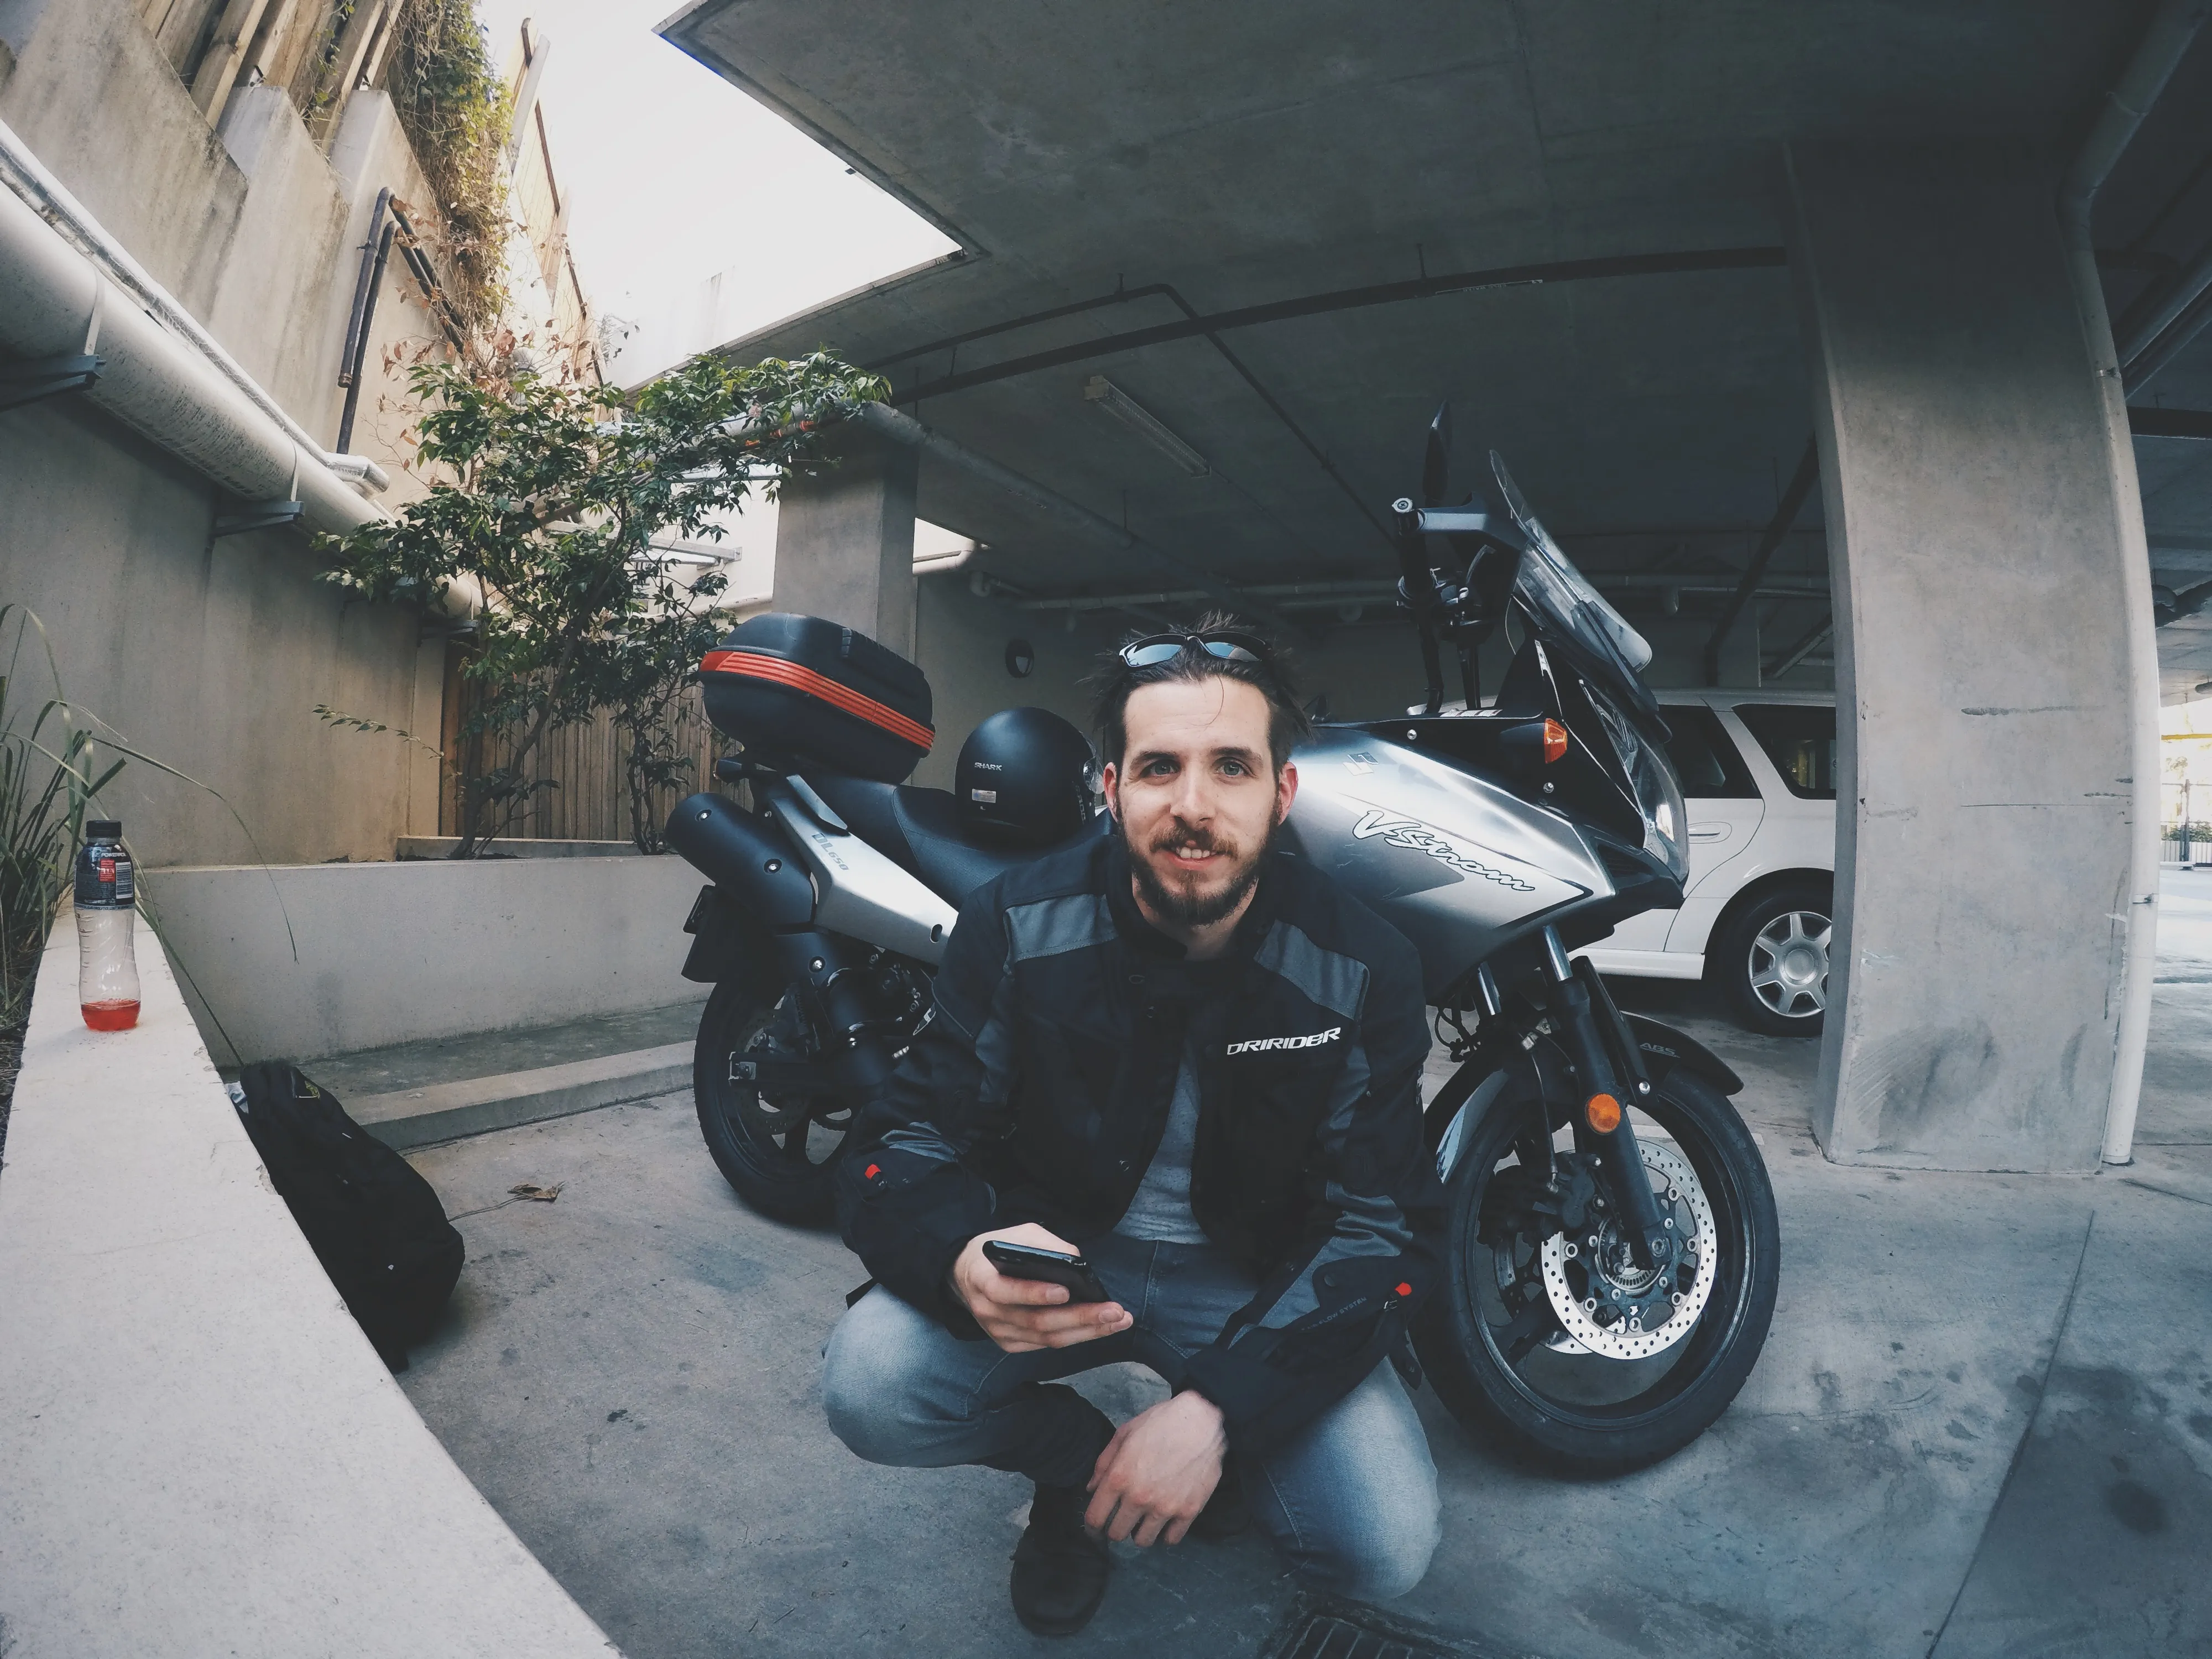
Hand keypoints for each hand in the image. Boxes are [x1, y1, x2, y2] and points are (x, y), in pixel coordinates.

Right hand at [951, 1223, 1132, 1354]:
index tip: (1066, 1291)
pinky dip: (1075, 1337)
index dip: (1035, 1293)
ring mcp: (999, 1333)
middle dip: (1080, 1317)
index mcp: (983, 1281)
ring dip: (1087, 1331)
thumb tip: (1078, 1261)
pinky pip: (1045, 1345)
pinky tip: (1098, 1328)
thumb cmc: (997, 1252)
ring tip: (1118, 1321)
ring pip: (1047, 1339)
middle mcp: (989, 1312)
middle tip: (1114, 1311)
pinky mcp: (1010, 1344)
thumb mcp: (1017, 1235)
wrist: (966, 1276)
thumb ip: (1044, 1244)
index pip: (1007, 1292)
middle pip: (1037, 1321)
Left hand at [1084, 1390, 1225, 1546]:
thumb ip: (1103, 1463)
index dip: (1091, 1526)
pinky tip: (1166, 1520)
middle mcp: (1139, 1498)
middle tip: (1121, 1519)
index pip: (1095, 1519)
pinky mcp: (1189, 1511)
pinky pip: (1171, 1539)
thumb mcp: (1124, 1434)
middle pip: (1116, 1534)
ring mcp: (1165, 1507)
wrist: (1202, 1421)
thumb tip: (1091, 1489)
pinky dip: (1166, 1533)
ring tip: (1144, 1520)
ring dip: (1140, 1532)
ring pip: (1142, 1541)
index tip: (1096, 1527)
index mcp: (1119, 1477)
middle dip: (1115, 1528)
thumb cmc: (1160, 1422)